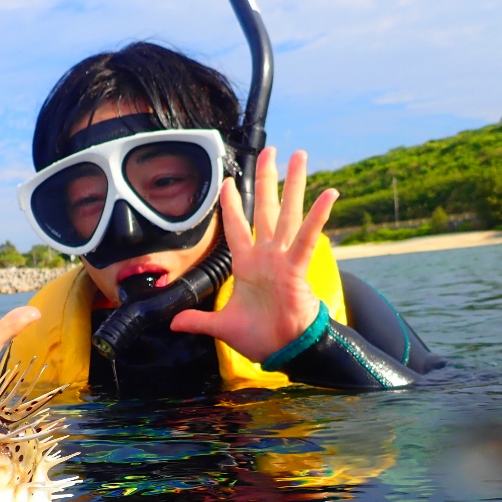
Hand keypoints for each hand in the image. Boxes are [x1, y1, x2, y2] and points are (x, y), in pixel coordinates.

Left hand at [170, 146, 338, 362]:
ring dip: (293, 184)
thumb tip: (173, 324)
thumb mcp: (222, 327)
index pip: (236, 227)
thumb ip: (198, 321)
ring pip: (287, 214)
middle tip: (272, 150)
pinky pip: (307, 239)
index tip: (226, 181)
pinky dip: (318, 217)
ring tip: (300, 156)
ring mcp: (282, 259)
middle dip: (267, 179)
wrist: (282, 351)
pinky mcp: (297, 268)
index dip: (231, 205)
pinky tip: (328, 194)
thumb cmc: (260, 337)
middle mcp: (266, 255)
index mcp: (247, 265)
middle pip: (266, 208)